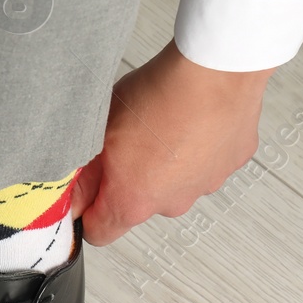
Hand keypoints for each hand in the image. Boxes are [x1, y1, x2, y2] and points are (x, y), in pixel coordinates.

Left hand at [72, 41, 273, 244]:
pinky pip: (206, 160)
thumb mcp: (99, 131)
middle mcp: (172, 203)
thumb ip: (83, 174)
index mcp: (133, 202)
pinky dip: (196, 146)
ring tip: (160, 123)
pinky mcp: (231, 162)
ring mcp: (206, 184)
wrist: (215, 69)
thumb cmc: (158, 95)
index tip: (84, 193)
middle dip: (128, 179)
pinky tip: (188, 118)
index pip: (100, 232)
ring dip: (165, 162)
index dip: (86, 213)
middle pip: (139, 203)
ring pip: (175, 181)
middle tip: (124, 141)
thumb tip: (70, 196)